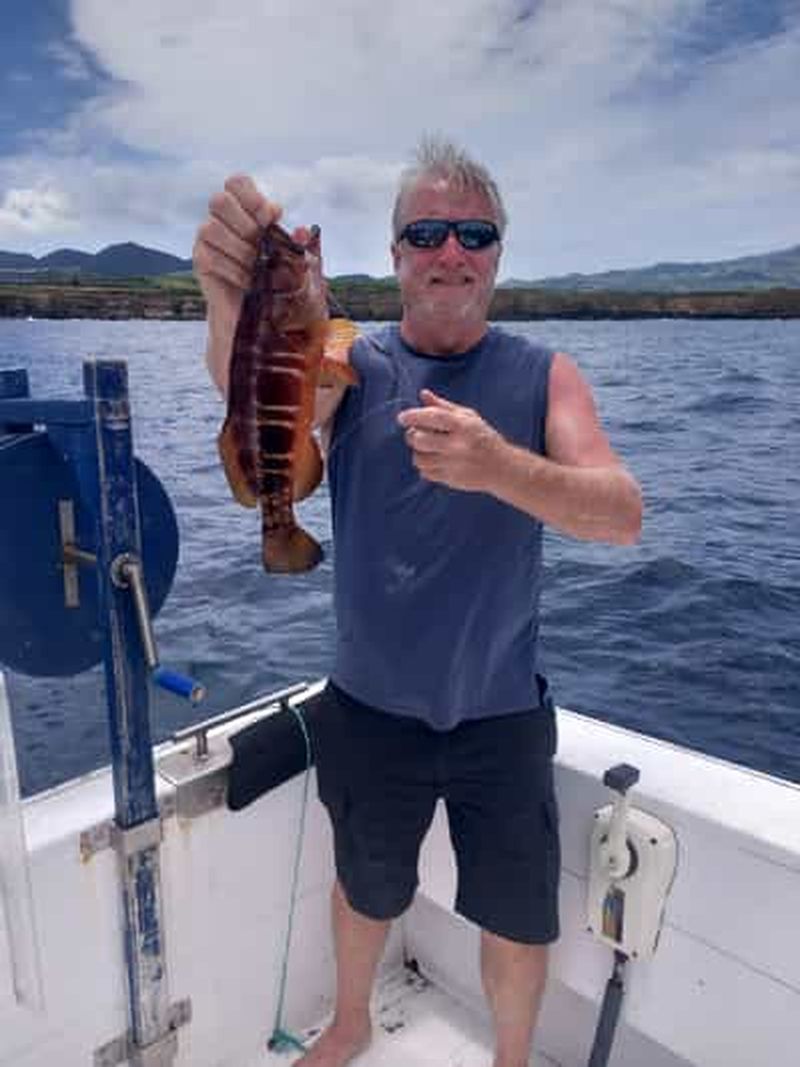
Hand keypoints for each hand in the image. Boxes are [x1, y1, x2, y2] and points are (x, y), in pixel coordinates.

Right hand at [194, 175, 311, 393]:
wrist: (261, 319)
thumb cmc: (280, 284)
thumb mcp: (296, 263)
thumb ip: (297, 245)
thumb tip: (302, 231)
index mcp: (244, 210)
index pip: (236, 182)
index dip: (253, 195)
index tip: (273, 215)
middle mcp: (221, 220)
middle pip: (219, 200)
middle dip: (245, 223)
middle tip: (263, 244)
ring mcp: (206, 241)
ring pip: (210, 228)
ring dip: (239, 249)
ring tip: (257, 268)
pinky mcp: (200, 263)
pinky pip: (209, 257)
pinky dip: (232, 269)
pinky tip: (248, 281)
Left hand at [397, 389, 506, 492]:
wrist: (501, 468)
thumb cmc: (483, 437)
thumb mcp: (468, 417)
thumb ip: (443, 406)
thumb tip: (423, 394)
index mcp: (462, 426)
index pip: (431, 417)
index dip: (413, 416)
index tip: (402, 418)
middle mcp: (457, 445)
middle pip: (420, 439)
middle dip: (412, 435)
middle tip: (415, 433)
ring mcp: (453, 464)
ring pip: (419, 458)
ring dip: (418, 451)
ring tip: (427, 447)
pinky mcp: (450, 479)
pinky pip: (425, 472)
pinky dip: (425, 466)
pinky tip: (434, 460)